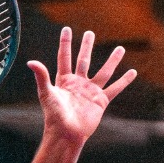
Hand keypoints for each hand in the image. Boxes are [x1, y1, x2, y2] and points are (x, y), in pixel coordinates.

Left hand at [28, 28, 137, 146]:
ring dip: (112, 60)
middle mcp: (78, 83)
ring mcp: (90, 91)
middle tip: (90, 33)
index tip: (66, 29)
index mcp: (64, 80)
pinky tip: (133, 72)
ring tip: (120, 48)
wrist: (66, 133)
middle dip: (87, 46)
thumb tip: (30, 62)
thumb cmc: (54, 116)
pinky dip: (124, 81)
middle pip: (84, 60)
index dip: (65, 43)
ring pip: (104, 71)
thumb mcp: (47, 94)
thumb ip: (41, 77)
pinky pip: (115, 88)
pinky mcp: (101, 101)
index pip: (65, 57)